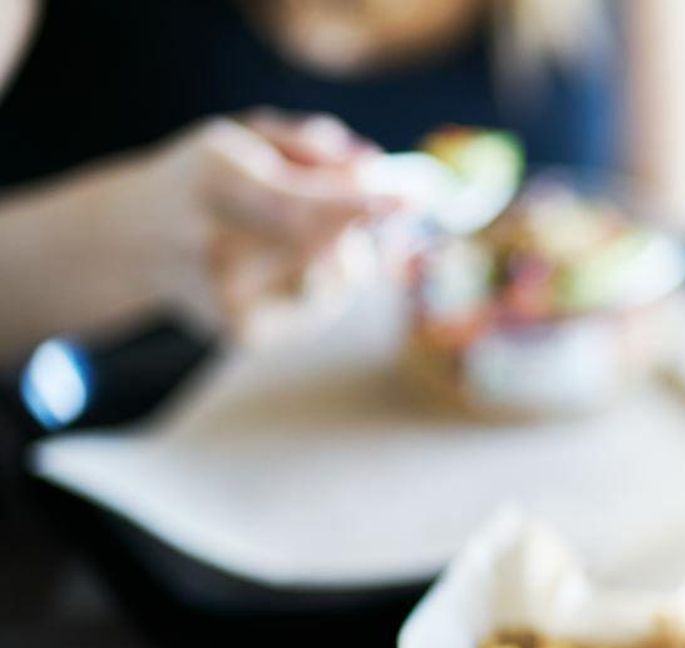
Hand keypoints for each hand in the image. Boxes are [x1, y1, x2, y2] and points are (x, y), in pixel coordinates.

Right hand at [126, 108, 395, 336]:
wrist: (133, 238)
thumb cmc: (209, 176)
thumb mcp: (248, 136)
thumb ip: (313, 145)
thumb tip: (373, 170)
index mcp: (214, 180)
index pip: (296, 206)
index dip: (358, 208)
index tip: (410, 200)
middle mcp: (213, 245)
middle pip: (324, 248)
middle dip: (365, 230)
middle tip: (382, 212)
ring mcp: (225, 297)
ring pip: (334, 283)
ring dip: (347, 257)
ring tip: (310, 236)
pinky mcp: (241, 333)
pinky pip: (321, 310)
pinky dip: (327, 285)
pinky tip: (291, 267)